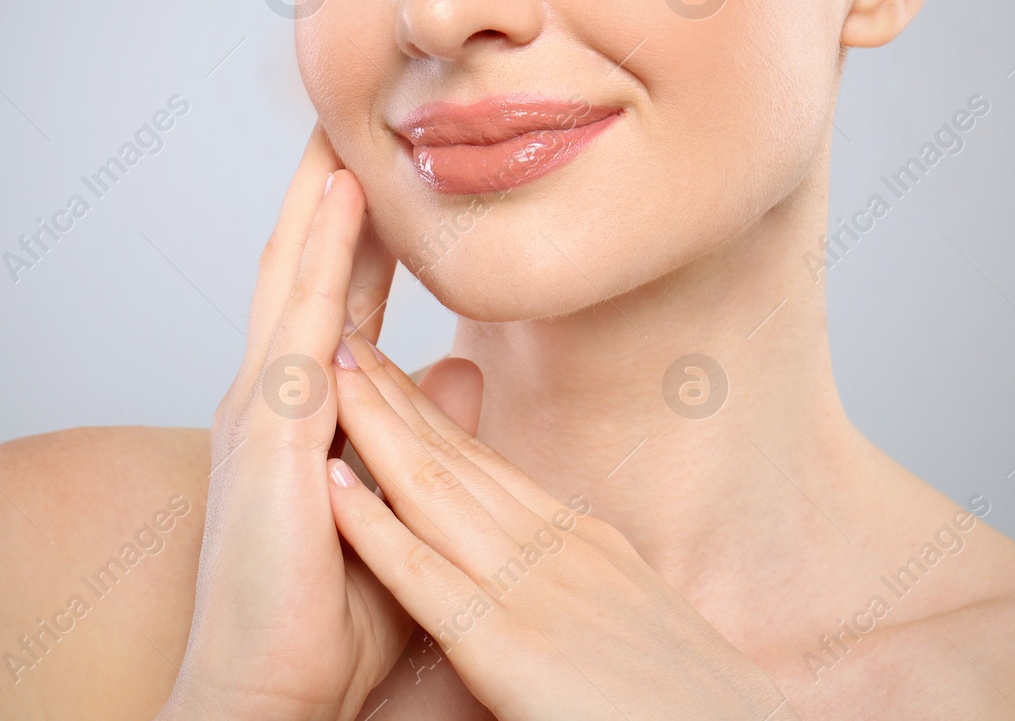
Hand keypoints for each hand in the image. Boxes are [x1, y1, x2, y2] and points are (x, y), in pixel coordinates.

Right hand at [156, 125, 412, 720]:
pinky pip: (305, 317)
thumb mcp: (396, 499)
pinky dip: (325, 249)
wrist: (268, 690)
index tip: (379, 171)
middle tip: (349, 115)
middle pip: (302, 266)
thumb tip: (467, 369)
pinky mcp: (274, 428)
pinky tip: (345, 195)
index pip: (334, 299)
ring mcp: (266, 406)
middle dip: (324, 191)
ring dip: (319, 192)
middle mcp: (272, 395)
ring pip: (295, 271)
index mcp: (298, 412)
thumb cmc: (323, 613)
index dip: (355, 232)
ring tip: (345, 119)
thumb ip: (426, 430)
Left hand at [324, 340, 799, 720]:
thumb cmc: (690, 707)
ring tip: (324, 370)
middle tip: (338, 331)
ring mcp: (537, 593)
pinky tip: (332, 486)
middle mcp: (559, 550)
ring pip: (435, 491)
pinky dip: (374, 528)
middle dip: (390, 394)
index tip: (382, 367)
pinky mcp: (514, 650)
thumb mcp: (633, 621)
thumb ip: (581, 587)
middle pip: (456, 457)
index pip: (486, 462)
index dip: (426, 412)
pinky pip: (428, 579)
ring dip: (372, 427)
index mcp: (584, 545)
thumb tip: (543, 577)